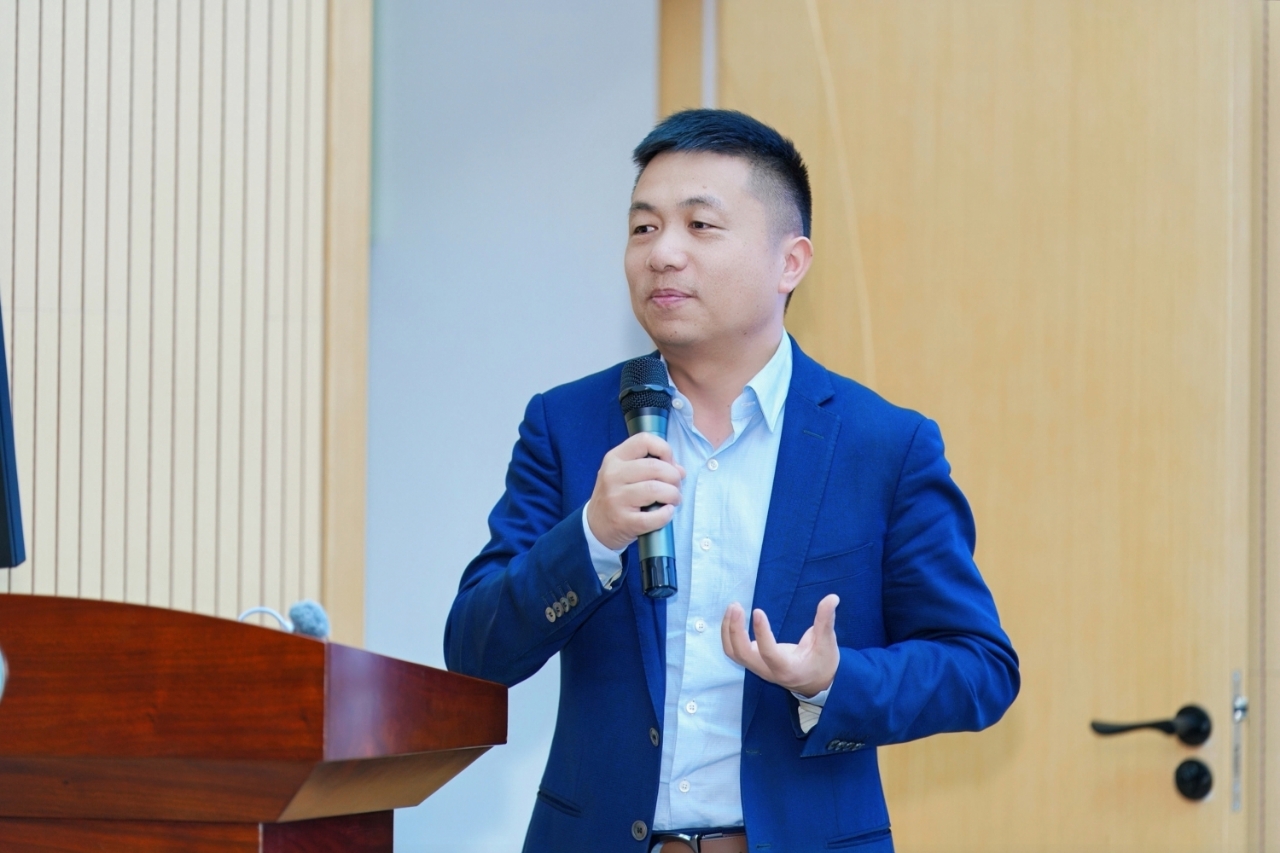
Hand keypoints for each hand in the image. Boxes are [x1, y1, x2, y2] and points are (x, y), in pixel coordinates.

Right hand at [586, 432, 685, 550]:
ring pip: (655, 489)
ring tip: (674, 500)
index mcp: (615, 458)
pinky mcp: (622, 521)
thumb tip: (680, 470)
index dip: (664, 450)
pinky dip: (667, 515)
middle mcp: (613, 475)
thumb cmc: (616, 496)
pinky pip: (653, 517)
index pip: (644, 441)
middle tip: (676, 486)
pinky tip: (667, 513)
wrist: (595, 525)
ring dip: (673, 495)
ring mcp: (616, 498)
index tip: (669, 464)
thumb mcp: (625, 474)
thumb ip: (651, 466)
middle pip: (655, 467)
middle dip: (674, 477)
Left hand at [721, 594, 839, 697]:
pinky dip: (728, 633)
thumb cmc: (822, 662)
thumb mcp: (827, 643)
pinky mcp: (753, 662)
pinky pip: (733, 650)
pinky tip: (732, 616)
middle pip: (742, 654)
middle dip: (736, 630)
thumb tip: (832, 598)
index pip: (768, 652)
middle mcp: (768, 671)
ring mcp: (758, 668)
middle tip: (737, 606)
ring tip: (733, 607)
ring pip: (733, 653)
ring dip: (728, 630)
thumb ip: (826, 620)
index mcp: (787, 668)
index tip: (757, 611)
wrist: (816, 683)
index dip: (761, 633)